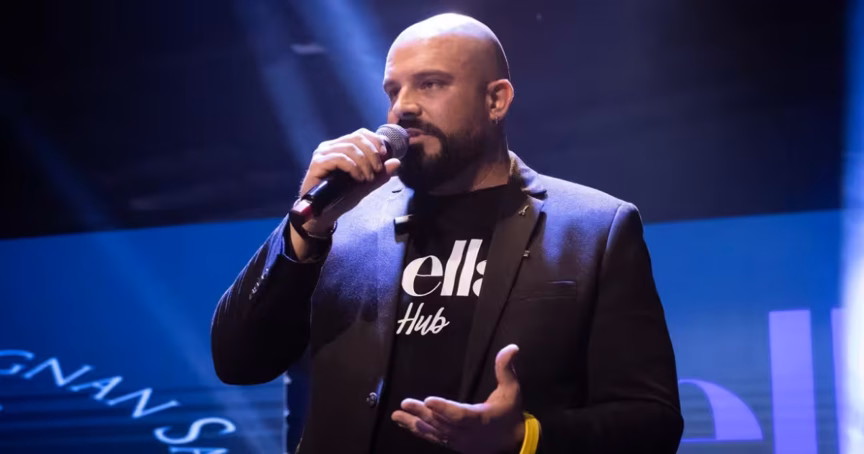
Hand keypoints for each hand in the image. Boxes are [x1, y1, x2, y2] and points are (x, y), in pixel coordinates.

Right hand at [298, 128, 401, 233]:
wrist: (324, 214)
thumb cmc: (341, 197)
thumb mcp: (366, 185)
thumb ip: (380, 175)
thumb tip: (396, 162)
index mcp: (341, 146)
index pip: (361, 134)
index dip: (376, 141)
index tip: (386, 155)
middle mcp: (330, 146)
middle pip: (357, 138)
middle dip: (373, 153)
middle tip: (378, 170)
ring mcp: (323, 154)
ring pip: (350, 147)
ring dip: (365, 163)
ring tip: (368, 178)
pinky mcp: (317, 163)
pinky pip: (339, 158)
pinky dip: (353, 167)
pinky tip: (358, 178)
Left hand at [392, 344, 524, 453]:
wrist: (513, 443)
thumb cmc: (510, 412)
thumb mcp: (512, 390)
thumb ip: (506, 369)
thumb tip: (512, 346)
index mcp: (481, 419)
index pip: (461, 415)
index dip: (445, 409)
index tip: (429, 401)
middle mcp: (467, 433)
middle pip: (442, 424)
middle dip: (422, 414)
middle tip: (405, 403)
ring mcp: (459, 441)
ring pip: (435, 433)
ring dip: (415, 423)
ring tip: (396, 415)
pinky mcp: (453, 445)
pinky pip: (434, 438)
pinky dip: (418, 431)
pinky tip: (404, 423)